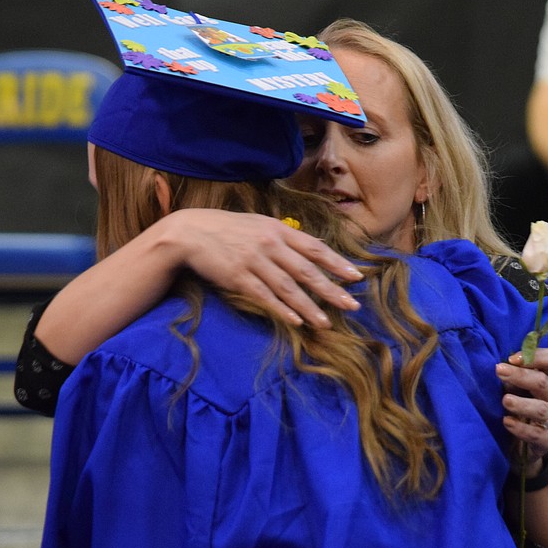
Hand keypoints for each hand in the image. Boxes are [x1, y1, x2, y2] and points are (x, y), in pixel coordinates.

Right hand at [171, 209, 363, 327]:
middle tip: (351, 305)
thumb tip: (312, 250)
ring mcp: (254, 261)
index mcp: (278, 230)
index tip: (356, 277)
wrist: (191, 232)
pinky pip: (264, 296)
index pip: (315, 248)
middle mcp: (270, 244)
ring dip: (309, 307)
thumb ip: (284, 237)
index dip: (337, 263)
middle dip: (331, 290)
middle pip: (307, 270)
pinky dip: (281, 309)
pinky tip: (296, 321)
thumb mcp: (260, 225)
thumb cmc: (228, 230)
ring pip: (288, 287)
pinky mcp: (238, 277)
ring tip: (326, 323)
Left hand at [496, 347, 547, 472]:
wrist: (521, 448)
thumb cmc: (516, 410)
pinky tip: (507, 422)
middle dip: (521, 375)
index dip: (537, 356)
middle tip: (499, 371)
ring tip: (505, 401)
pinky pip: (538, 434)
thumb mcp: (513, 391)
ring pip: (542, 409)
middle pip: (543, 382)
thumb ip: (510, 379)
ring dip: (522, 403)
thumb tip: (498, 366)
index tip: (512, 358)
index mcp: (547, 380)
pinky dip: (521, 428)